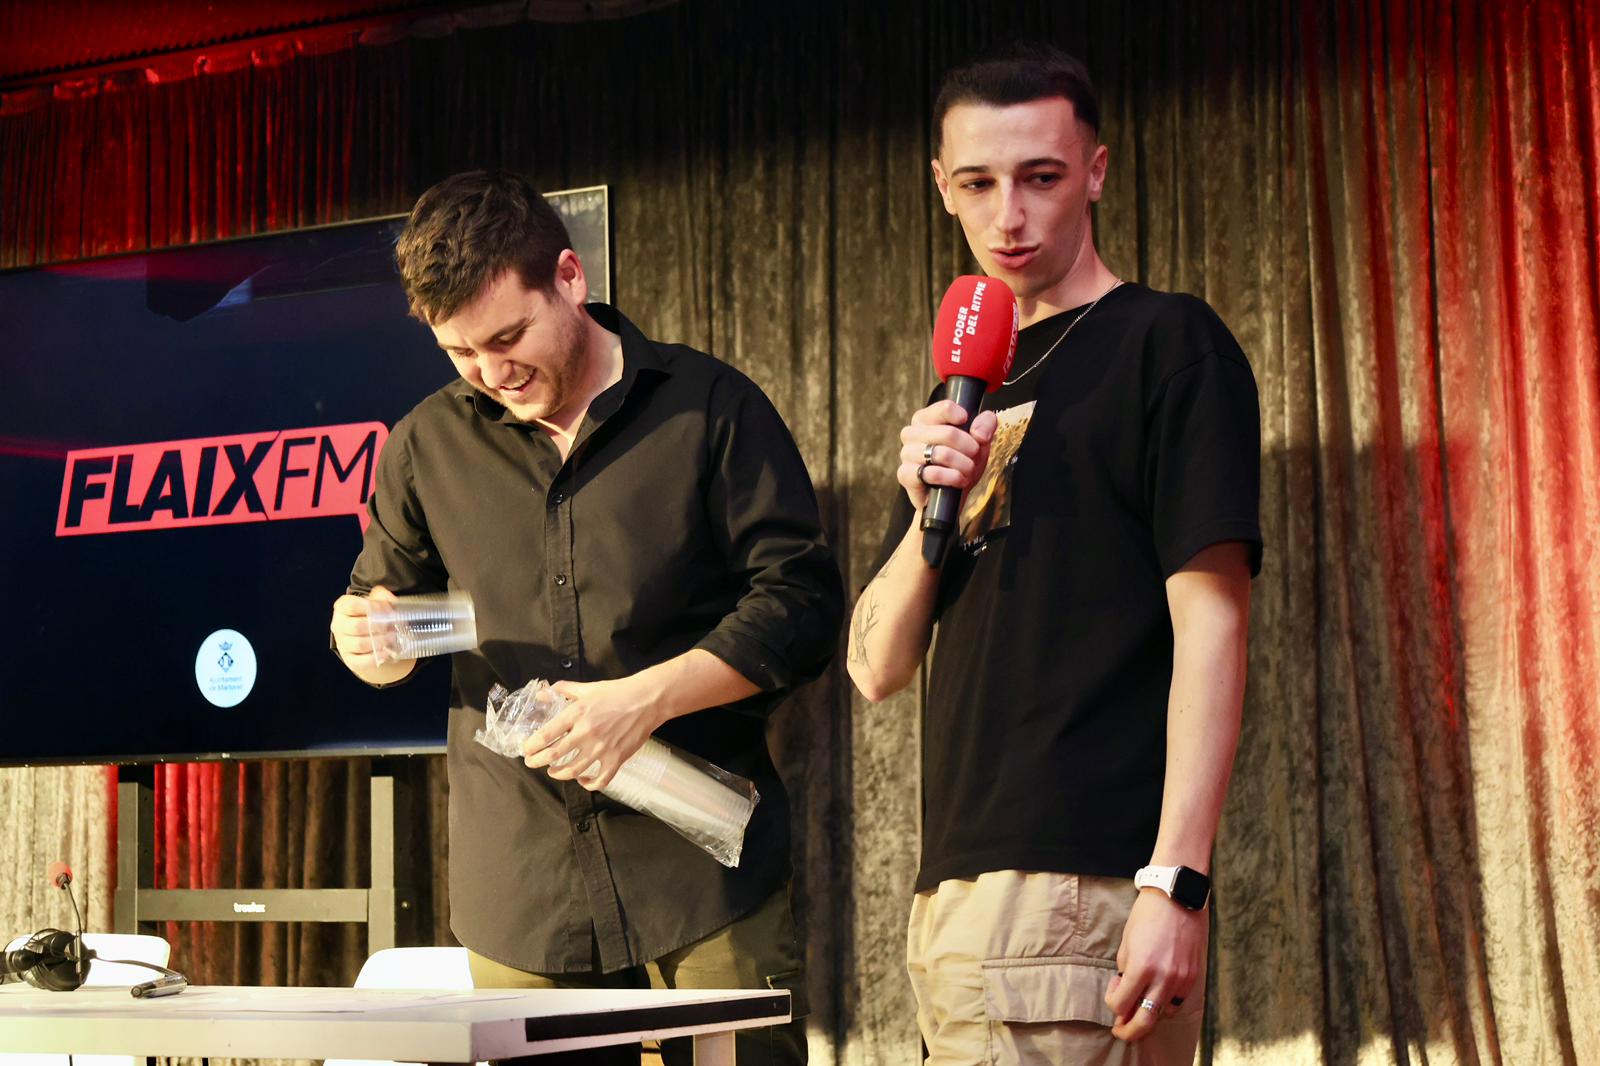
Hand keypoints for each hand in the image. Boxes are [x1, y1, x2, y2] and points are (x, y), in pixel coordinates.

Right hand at [329, 585, 395, 663]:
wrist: (371, 635)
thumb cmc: (373, 615)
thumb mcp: (378, 600)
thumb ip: (383, 596)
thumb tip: (390, 600)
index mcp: (342, 607)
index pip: (351, 605)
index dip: (372, 607)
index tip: (387, 610)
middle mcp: (338, 625)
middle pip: (356, 626)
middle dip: (379, 627)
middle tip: (393, 627)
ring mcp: (342, 644)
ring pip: (359, 644)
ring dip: (380, 641)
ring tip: (393, 638)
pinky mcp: (349, 659)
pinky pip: (361, 661)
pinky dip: (376, 657)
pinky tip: (387, 652)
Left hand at [521, 675, 665, 790]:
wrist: (648, 700)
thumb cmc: (618, 693)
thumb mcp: (588, 688)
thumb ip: (564, 690)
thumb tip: (544, 693)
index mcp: (577, 713)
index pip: (546, 735)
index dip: (531, 746)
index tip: (526, 750)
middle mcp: (587, 733)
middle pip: (554, 755)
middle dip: (538, 762)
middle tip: (532, 763)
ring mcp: (602, 748)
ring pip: (572, 771)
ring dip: (558, 773)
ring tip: (554, 771)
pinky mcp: (616, 759)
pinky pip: (599, 780)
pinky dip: (588, 784)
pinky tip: (582, 780)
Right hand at [896, 400, 997, 509]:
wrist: (951, 495)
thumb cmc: (962, 463)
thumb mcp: (980, 442)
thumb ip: (986, 425)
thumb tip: (979, 433)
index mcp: (926, 418)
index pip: (945, 408)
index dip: (964, 418)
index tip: (973, 431)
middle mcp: (912, 433)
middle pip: (949, 433)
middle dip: (969, 449)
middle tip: (974, 458)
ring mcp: (906, 453)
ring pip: (942, 454)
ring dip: (963, 465)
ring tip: (967, 471)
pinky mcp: (905, 474)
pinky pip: (931, 473)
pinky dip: (951, 478)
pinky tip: (957, 481)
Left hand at [1104, 888, 1206, 1041]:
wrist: (1177, 897)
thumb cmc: (1146, 916)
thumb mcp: (1127, 943)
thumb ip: (1125, 972)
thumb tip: (1124, 995)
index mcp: (1140, 967)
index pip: (1121, 1005)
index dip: (1113, 1003)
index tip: (1114, 991)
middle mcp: (1163, 977)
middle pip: (1145, 1021)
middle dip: (1130, 1031)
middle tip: (1121, 1032)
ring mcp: (1181, 979)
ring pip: (1164, 1014)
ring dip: (1150, 1014)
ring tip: (1142, 1004)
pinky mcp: (1193, 976)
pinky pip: (1179, 1001)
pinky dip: (1167, 1003)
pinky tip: (1159, 993)